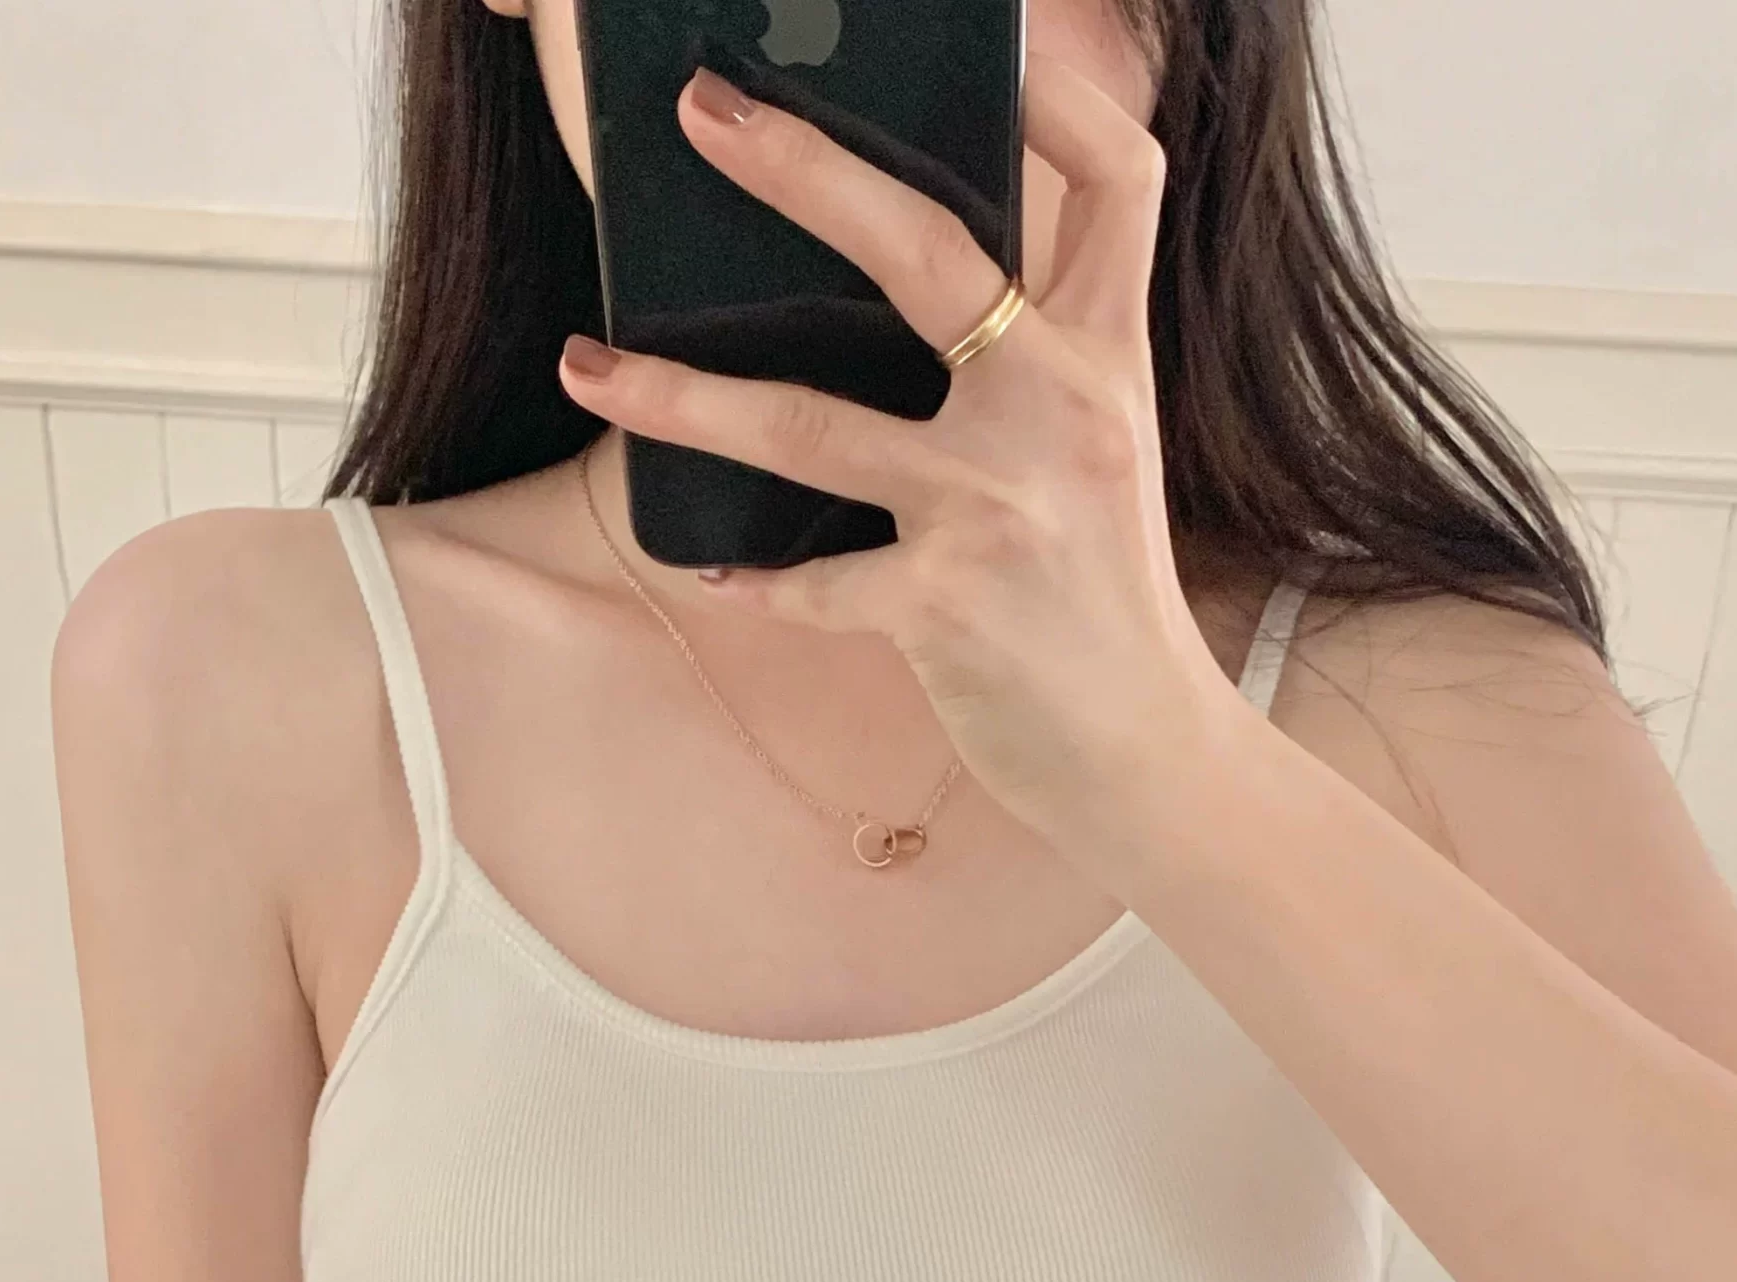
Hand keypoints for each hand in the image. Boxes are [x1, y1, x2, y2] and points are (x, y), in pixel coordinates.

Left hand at [555, 51, 1238, 872]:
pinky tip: (707, 565)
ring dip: (683, 394)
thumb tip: (931, 282)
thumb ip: (1038, 358)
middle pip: (928, 249)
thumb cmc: (1106, 601)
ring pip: (809, 425)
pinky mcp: (944, 607)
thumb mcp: (1103, 453)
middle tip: (705, 112)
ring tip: (591, 364)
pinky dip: (756, 579)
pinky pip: (811, 581)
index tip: (1001, 39)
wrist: (1145, 755)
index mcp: (1109, 359)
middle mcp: (1059, 412)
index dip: (1063, 92)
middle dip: (805, 168)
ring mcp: (998, 509)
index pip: (1121, 180)